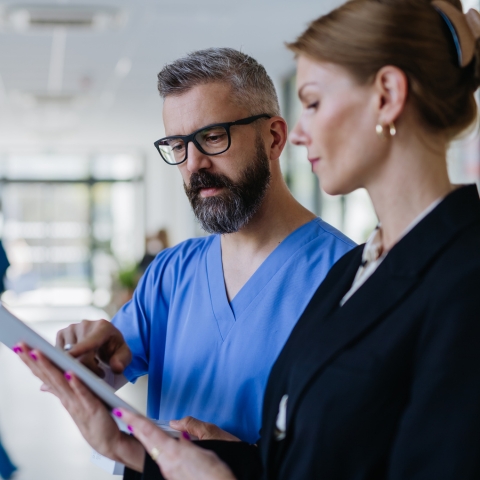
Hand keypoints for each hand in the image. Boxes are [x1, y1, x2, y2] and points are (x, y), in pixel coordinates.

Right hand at [14, 343, 144, 471]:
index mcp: (64, 394)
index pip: (46, 376)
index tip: (21, 347)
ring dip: (51, 368)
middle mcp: (67, 398)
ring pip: (62, 383)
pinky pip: (84, 393)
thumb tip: (43, 384)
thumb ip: (61, 391)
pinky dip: (76, 384)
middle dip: (35, 360)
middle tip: (21, 344)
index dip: (32, 362)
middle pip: (49, 376)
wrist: (108, 439)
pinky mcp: (92, 407)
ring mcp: (77, 404)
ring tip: (39, 352)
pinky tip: (70, 373)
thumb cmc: (95, 414)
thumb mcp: (76, 401)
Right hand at [56, 319, 131, 376]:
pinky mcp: (61, 334)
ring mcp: (71, 328)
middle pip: (78, 355)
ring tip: (92, 363)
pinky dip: (67, 362)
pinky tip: (80, 360)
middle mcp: (85, 324)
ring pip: (67, 357)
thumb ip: (122, 361)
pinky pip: (59, 355)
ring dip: (77, 367)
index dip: (80, 349)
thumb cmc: (115, 349)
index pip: (91, 341)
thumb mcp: (124, 355)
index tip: (70, 356)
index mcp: (103, 327)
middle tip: (99, 373)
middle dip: (87, 369)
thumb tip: (117, 368)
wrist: (107, 340)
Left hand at [118, 409, 236, 479]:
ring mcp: (169, 472)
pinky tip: (157, 445)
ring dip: (145, 437)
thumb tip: (181, 435)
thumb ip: (190, 441)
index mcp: (175, 452)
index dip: (135, 420)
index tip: (123, 412)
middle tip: (123, 415)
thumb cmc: (217, 475)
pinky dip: (156, 448)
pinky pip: (161, 459)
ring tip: (137, 426)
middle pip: (147, 440)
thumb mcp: (207, 449)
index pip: (149, 431)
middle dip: (134, 426)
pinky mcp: (172, 478)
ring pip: (153, 450)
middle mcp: (168, 463)